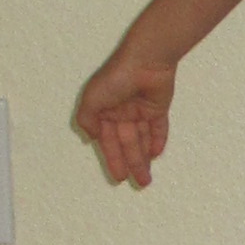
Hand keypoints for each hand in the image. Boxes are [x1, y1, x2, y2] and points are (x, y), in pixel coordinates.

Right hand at [73, 38, 175, 189]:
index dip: (112, 159)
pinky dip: (157, 141)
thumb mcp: (92, 98)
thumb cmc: (116, 77)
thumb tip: (89, 138)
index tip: (117, 178)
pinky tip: (156, 155)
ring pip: (142, 139)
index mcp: (103, 111)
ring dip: (144, 158)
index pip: (107, 141)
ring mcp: (140, 110)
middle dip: (131, 164)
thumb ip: (86, 119)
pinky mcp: (157, 107)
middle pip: (127, 144)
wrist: (146, 60)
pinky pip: (158, 127)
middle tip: (137, 183)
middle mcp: (121, 112)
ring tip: (147, 178)